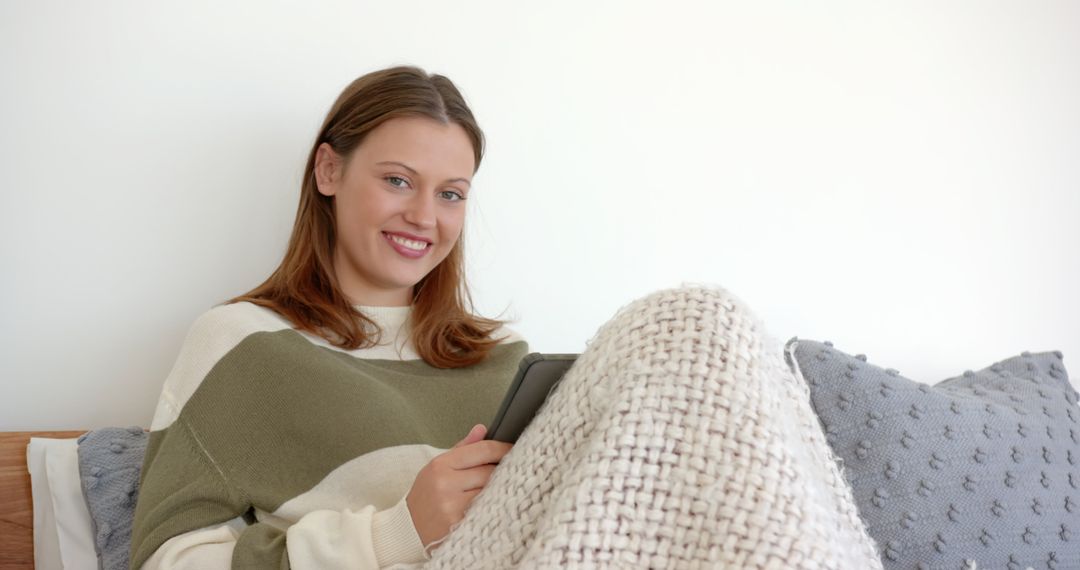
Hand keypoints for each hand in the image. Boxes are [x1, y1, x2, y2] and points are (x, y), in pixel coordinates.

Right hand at [405, 424, 511, 551]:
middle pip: (490, 472)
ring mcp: (452, 506)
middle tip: (514, 470)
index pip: (482, 450)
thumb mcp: (437, 467)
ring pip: (491, 492)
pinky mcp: (459, 525)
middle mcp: (446, 484)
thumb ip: (463, 448)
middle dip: (503, 470)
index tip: (513, 449)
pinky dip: (493, 507)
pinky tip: (495, 505)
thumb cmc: (426, 495)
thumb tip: (482, 429)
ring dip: (501, 490)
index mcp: (441, 465)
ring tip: (505, 488)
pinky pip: (486, 511)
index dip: (503, 448)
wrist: (408, 528)